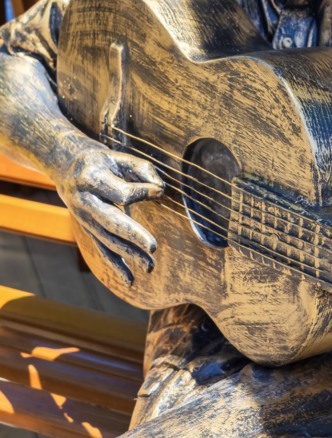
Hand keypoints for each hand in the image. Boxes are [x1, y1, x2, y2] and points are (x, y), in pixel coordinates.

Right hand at [56, 143, 163, 284]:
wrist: (66, 167)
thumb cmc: (101, 161)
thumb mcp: (119, 157)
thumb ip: (143, 169)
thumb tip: (160, 190)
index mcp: (91, 178)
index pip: (121, 193)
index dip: (143, 192)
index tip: (158, 191)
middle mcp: (84, 201)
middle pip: (110, 221)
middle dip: (132, 235)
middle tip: (153, 246)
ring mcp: (84, 218)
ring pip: (108, 240)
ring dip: (129, 254)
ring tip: (150, 266)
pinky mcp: (88, 229)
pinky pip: (101, 249)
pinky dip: (116, 265)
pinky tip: (130, 280)